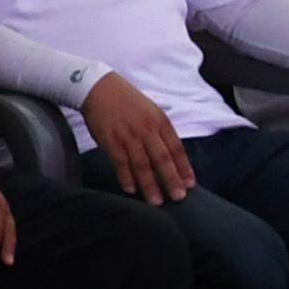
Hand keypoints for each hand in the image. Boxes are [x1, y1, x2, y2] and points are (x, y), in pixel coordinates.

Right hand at [81, 75, 192, 203]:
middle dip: (171, 180)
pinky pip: (120, 162)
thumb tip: (170, 154)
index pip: (176, 148)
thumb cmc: (126, 101)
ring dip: (150, 184)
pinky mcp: (110, 139)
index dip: (184, 168)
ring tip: (156, 201)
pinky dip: (126, 176)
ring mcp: (128, 135)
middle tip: (178, 198)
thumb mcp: (150, 111)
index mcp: (160, 121)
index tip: (190, 185)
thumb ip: (160, 132)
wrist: (98, 87)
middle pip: (162, 158)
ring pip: (142, 164)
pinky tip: (131, 189)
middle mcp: (147, 129)